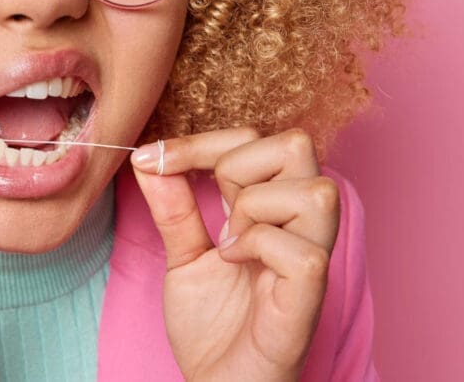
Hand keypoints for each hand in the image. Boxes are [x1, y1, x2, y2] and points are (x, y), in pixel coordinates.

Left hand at [130, 127, 339, 381]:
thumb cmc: (213, 326)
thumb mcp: (182, 255)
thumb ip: (172, 207)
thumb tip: (148, 157)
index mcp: (275, 208)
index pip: (257, 138)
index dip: (201, 141)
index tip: (151, 160)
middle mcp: (301, 226)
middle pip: (297, 144)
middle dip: (236, 165)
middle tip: (213, 208)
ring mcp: (312, 258)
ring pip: (316, 191)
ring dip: (256, 207)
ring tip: (228, 240)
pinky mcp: (310, 296)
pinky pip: (304, 251)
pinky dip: (259, 247)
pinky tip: (234, 264)